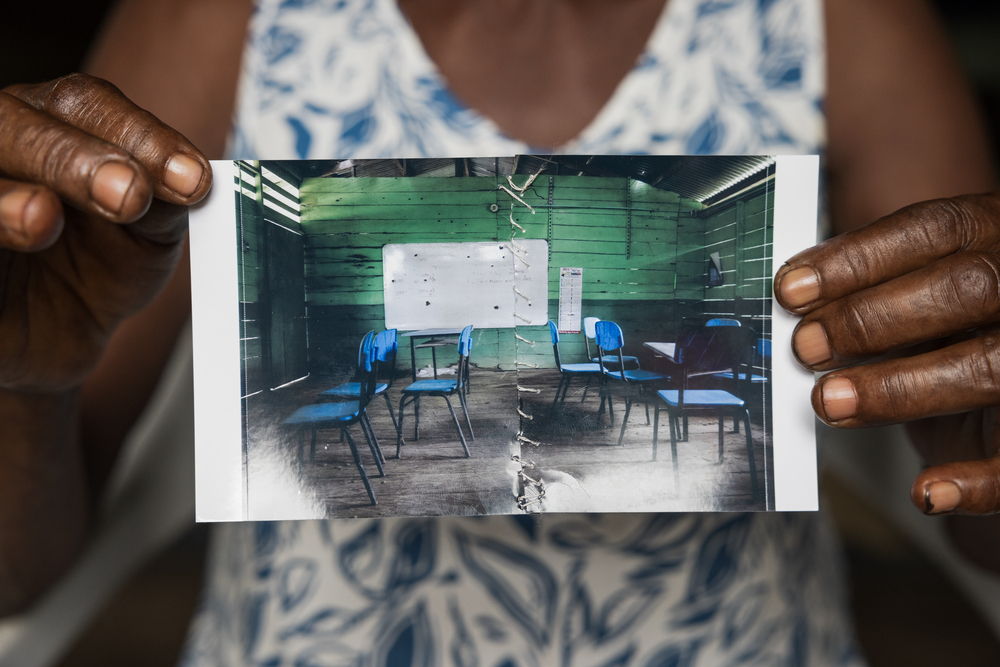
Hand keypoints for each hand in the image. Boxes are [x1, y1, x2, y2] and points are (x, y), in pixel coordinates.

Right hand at [0, 73, 210, 391]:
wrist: (55, 335)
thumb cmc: (96, 269)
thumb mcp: (145, 237)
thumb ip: (161, 205)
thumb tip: (189, 180)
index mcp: (51, 123)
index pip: (85, 104)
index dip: (140, 134)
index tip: (192, 179)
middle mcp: (2, 143)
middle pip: (16, 123)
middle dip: (74, 157)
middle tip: (128, 195)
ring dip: (5, 197)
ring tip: (43, 217)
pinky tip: (18, 235)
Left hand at [774, 194, 999, 515]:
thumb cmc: (947, 332)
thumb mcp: (914, 297)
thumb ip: (869, 294)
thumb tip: (795, 313)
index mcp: (994, 233)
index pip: (932, 229)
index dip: (857, 259)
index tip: (789, 290)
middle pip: (967, 288)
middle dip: (874, 318)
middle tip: (806, 348)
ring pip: (990, 365)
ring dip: (899, 388)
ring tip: (828, 402)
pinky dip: (978, 480)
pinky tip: (925, 492)